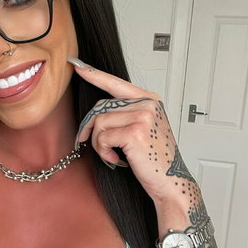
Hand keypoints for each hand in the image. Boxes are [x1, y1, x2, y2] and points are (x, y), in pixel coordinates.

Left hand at [68, 57, 197, 204]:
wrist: (170, 180)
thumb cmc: (155, 158)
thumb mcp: (143, 129)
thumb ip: (125, 114)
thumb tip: (96, 113)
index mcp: (150, 100)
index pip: (116, 83)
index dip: (95, 75)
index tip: (78, 66)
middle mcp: (148, 104)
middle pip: (101, 107)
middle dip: (90, 127)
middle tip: (89, 141)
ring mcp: (143, 116)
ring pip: (100, 123)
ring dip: (98, 143)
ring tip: (110, 154)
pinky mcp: (135, 132)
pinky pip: (103, 137)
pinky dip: (103, 152)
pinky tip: (115, 159)